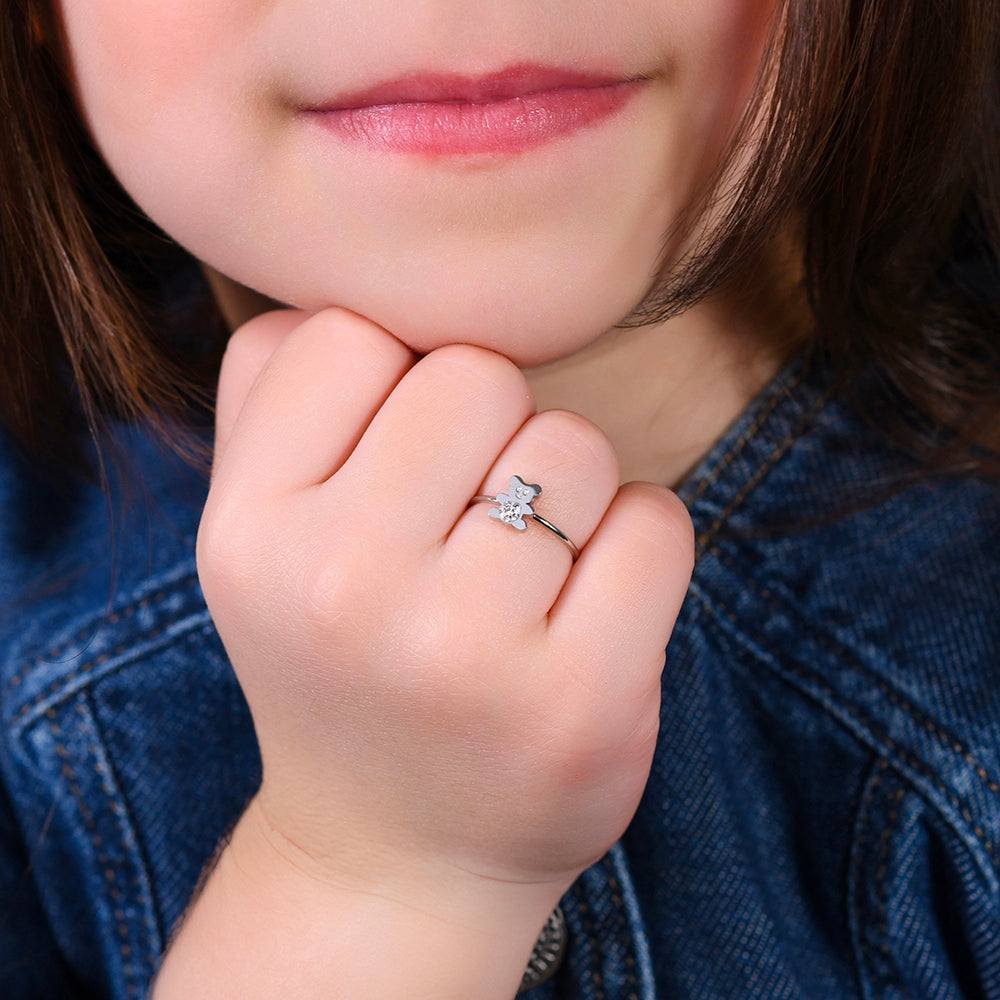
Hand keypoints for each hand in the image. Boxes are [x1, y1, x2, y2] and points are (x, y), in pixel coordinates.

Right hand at [197, 306, 692, 905]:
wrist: (396, 857)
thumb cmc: (340, 666)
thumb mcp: (260, 540)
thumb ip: (275, 396)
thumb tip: (354, 287)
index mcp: (249, 532)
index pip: (344, 334)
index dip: (388, 387)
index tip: (394, 467)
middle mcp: (340, 587)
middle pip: (475, 372)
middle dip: (488, 431)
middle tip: (466, 527)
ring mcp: (464, 651)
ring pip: (573, 443)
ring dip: (568, 493)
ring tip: (519, 581)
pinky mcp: (581, 700)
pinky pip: (656, 520)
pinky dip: (637, 548)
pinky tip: (585, 615)